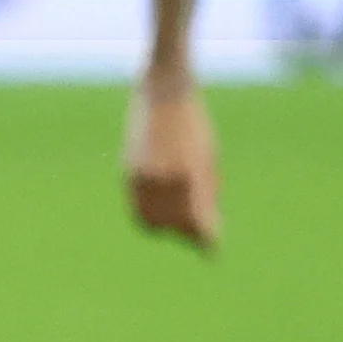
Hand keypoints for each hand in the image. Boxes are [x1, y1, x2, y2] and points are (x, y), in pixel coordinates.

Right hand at [120, 76, 219, 250]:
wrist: (164, 91)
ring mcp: (143, 175)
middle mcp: (164, 178)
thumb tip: (208, 225)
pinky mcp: (129, 170)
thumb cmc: (194, 123)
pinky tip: (160, 210)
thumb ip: (207, 192)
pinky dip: (148, 214)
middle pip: (174, 225)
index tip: (213, 251)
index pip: (197, 221)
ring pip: (150, 220)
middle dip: (186, 233)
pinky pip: (137, 206)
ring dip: (165, 226)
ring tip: (177, 223)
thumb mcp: (207, 157)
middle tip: (198, 235)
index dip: (206, 240)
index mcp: (189, 174)